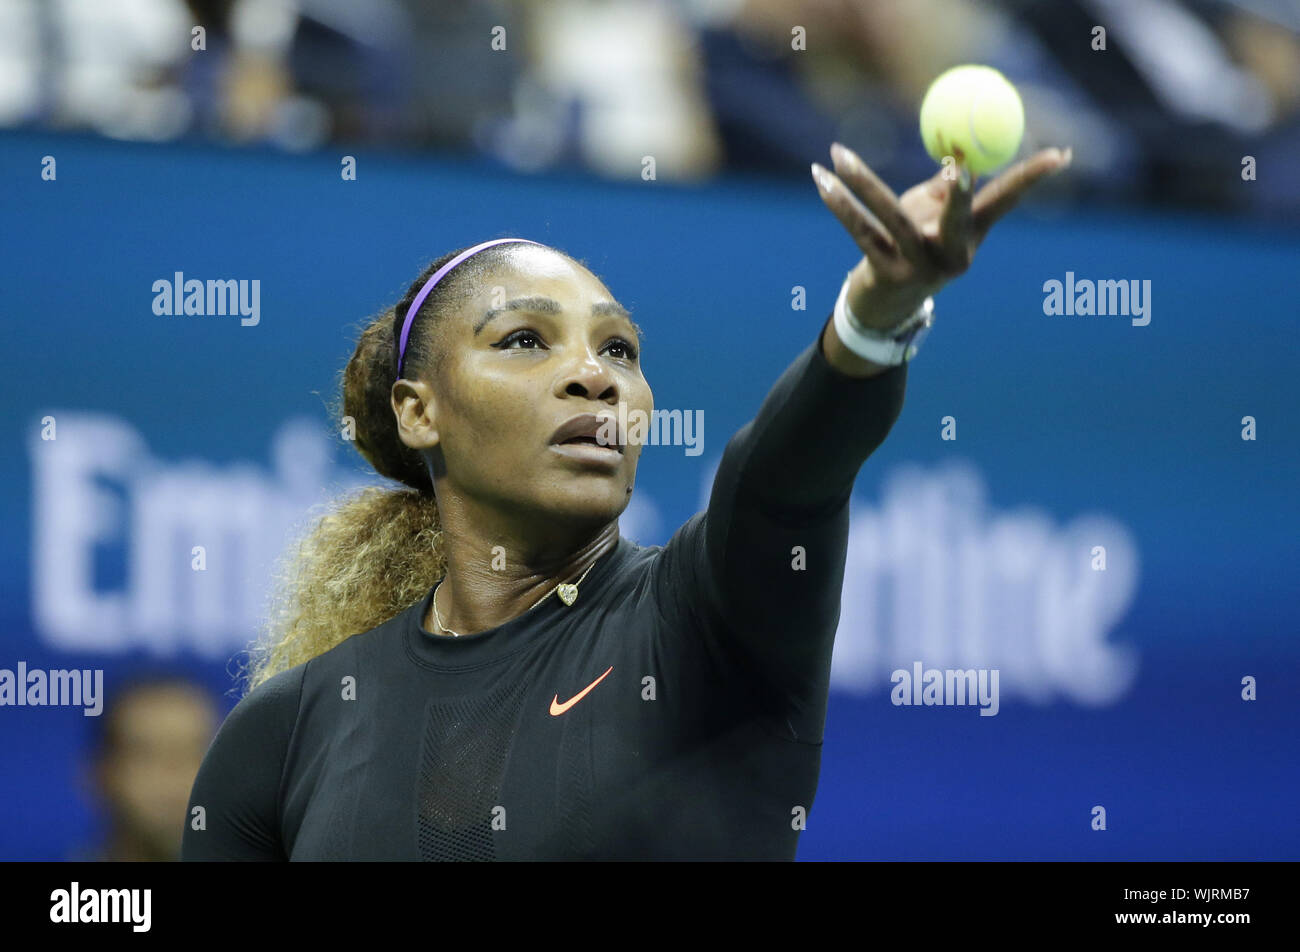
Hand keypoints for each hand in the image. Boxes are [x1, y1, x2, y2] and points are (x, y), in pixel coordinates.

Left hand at [812, 142, 1072, 329]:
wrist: (885, 305)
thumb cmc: (914, 246)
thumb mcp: (935, 218)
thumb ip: (946, 185)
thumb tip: (961, 143)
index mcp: (971, 237)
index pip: (1005, 201)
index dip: (1032, 177)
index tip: (1062, 153)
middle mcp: (951, 255)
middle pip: (957, 218)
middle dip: (959, 194)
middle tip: (958, 167)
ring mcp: (918, 268)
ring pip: (891, 217)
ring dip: (861, 182)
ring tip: (837, 154)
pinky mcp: (885, 274)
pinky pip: (860, 230)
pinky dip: (839, 203)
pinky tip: (821, 179)